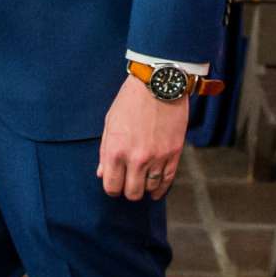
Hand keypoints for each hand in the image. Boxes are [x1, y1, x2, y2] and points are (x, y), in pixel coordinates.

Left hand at [99, 73, 185, 200]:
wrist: (158, 84)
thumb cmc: (130, 101)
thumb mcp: (110, 123)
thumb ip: (105, 152)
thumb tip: (101, 173)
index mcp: (115, 150)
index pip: (111, 186)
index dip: (112, 188)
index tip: (114, 183)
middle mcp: (136, 158)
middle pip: (132, 192)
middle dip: (128, 190)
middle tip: (128, 182)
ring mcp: (157, 157)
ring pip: (150, 188)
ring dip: (145, 187)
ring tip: (142, 181)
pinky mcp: (174, 154)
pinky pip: (168, 180)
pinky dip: (161, 188)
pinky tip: (156, 190)